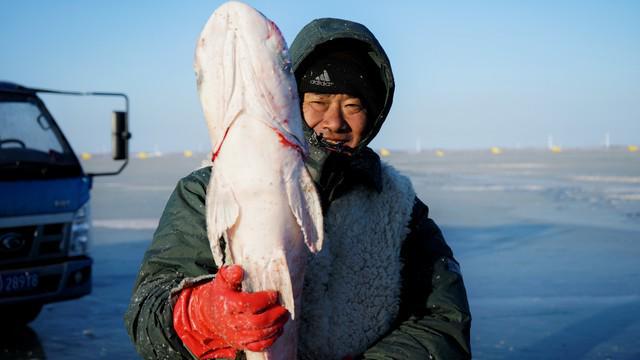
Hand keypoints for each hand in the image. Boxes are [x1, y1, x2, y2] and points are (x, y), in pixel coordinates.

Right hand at [173, 265, 288, 358]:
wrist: (210, 315)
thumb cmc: (221, 294)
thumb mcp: (221, 281)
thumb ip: (230, 274)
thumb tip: (239, 270)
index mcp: (228, 305)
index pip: (248, 304)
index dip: (264, 300)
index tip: (274, 294)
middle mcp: (231, 322)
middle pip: (257, 322)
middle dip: (274, 315)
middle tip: (284, 307)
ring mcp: (236, 335)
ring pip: (260, 335)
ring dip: (276, 326)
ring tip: (284, 316)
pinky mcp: (241, 344)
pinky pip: (258, 346)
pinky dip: (271, 339)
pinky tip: (278, 329)